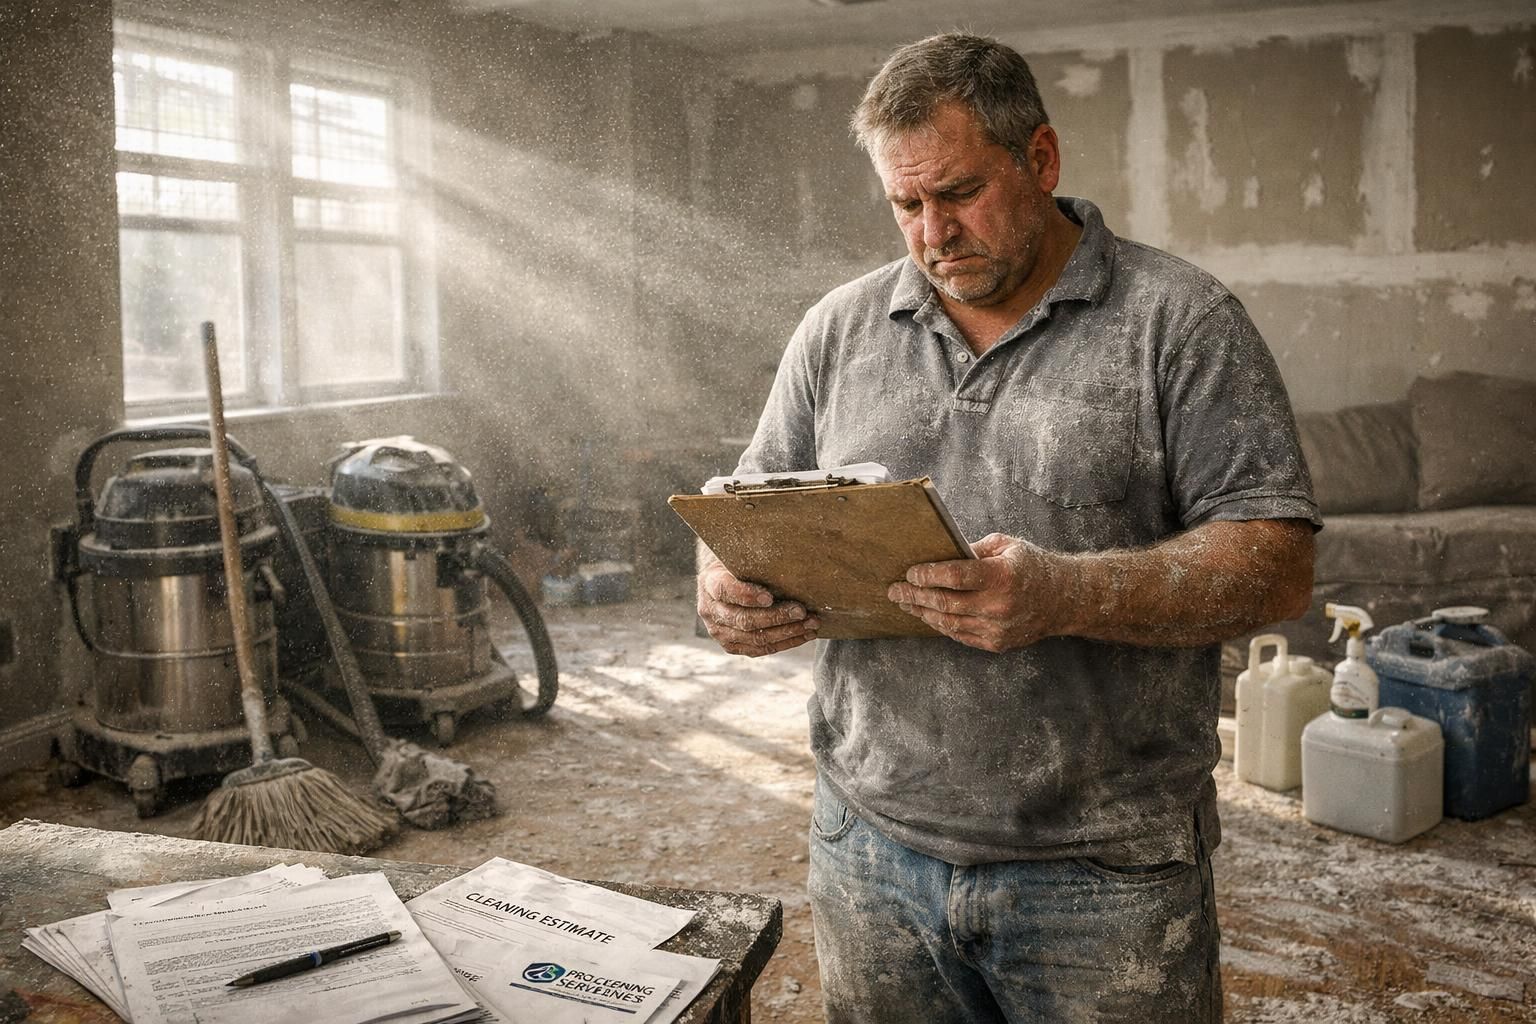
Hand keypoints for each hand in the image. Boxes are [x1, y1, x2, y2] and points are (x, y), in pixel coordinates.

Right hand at [697, 560, 819, 656]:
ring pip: (754, 638)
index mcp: (710, 583)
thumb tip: (787, 547)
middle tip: (802, 611)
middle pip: (744, 619)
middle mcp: (710, 610)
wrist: (722, 580)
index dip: (747, 595)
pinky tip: (804, 635)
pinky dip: (784, 643)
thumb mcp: (740, 553)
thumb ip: (755, 554)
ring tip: (811, 624)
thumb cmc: (739, 563)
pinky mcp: (731, 645)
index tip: (770, 596)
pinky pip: (759, 649)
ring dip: (786, 632)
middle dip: (776, 616)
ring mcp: (719, 631)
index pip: (725, 590)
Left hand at [886, 533, 1070, 651]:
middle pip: (945, 603)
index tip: (910, 573)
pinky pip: (959, 635)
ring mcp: (997, 628)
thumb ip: (972, 550)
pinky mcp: (996, 643)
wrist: (1063, 599)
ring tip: (906, 603)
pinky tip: (928, 615)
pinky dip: (941, 625)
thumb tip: (939, 554)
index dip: (928, 575)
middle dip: (915, 596)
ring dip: (922, 613)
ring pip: (948, 623)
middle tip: (894, 591)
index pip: (955, 576)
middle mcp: (999, 605)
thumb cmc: (1032, 567)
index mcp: (1001, 576)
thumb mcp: (1005, 546)